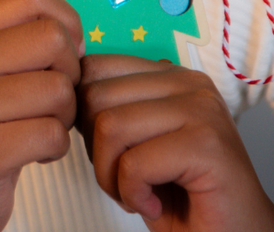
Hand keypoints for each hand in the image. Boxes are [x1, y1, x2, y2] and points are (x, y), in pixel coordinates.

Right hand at [0, 0, 84, 231]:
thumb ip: (18, 40)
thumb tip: (72, 28)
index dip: (63, 19)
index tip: (62, 50)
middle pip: (53, 39)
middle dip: (69, 74)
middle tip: (51, 98)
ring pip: (58, 90)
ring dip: (64, 117)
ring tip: (38, 127)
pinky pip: (52, 135)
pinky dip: (55, 149)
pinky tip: (32, 153)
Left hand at [77, 55, 273, 231]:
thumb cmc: (182, 197)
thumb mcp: (134, 142)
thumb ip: (108, 109)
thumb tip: (66, 87)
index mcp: (169, 75)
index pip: (93, 68)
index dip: (83, 116)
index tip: (109, 152)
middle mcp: (189, 83)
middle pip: (95, 97)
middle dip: (95, 150)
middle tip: (126, 180)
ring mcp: (202, 110)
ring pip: (110, 127)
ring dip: (111, 176)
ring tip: (139, 193)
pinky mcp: (207, 146)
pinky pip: (134, 163)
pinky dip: (132, 194)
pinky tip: (155, 205)